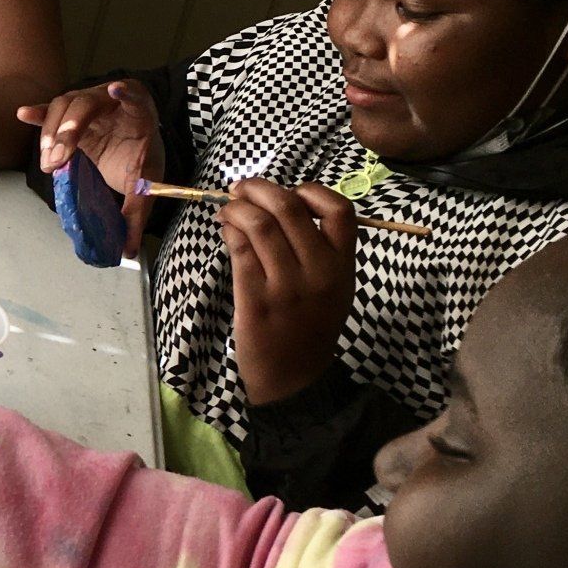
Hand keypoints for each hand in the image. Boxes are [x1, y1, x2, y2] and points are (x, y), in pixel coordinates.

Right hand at [18, 81, 162, 250]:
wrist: (134, 144)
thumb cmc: (140, 157)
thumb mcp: (145, 184)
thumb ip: (136, 213)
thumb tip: (128, 252)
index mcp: (139, 111)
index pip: (134, 97)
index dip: (126, 94)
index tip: (115, 89)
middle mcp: (111, 100)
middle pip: (86, 103)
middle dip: (69, 130)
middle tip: (59, 159)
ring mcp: (88, 102)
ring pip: (64, 106)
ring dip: (52, 132)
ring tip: (49, 162)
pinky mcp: (70, 113)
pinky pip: (51, 110)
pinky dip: (39, 114)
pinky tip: (23, 114)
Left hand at [217, 178, 357, 404]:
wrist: (293, 378)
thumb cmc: (308, 326)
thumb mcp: (332, 288)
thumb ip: (317, 249)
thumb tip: (276, 203)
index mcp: (343, 266)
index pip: (340, 211)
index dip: (311, 191)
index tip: (289, 192)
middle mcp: (320, 272)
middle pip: (290, 208)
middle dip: (260, 188)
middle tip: (241, 188)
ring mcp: (288, 286)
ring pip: (260, 225)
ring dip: (237, 207)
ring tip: (227, 208)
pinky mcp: (256, 299)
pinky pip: (240, 249)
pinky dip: (228, 230)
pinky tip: (224, 229)